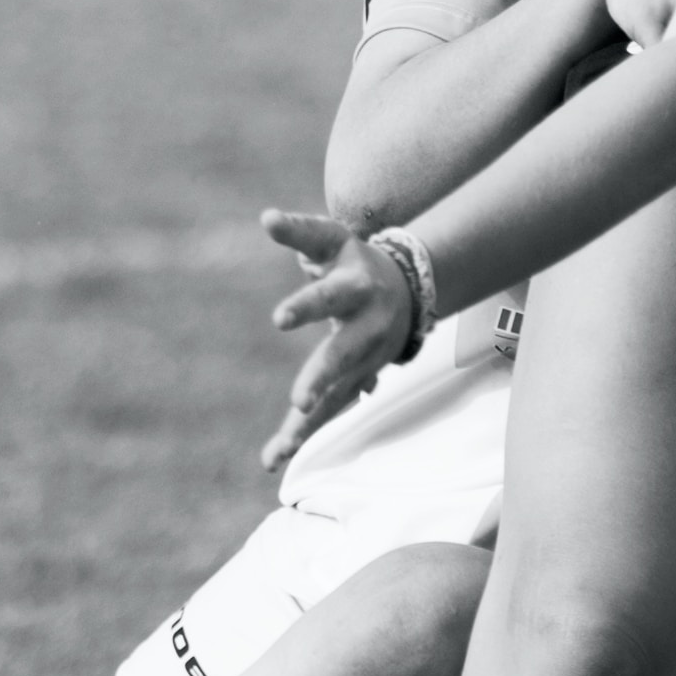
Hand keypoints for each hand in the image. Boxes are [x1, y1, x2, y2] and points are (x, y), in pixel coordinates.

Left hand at [254, 210, 426, 468]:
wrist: (408, 291)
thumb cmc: (355, 262)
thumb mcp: (332, 239)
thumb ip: (299, 230)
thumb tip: (266, 218)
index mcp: (354, 289)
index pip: (327, 296)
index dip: (305, 306)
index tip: (277, 319)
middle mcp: (364, 329)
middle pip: (342, 355)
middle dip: (322, 378)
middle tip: (299, 401)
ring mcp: (364, 360)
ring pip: (338, 394)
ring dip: (310, 422)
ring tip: (281, 450)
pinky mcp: (357, 382)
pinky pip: (330, 411)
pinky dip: (302, 434)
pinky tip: (272, 457)